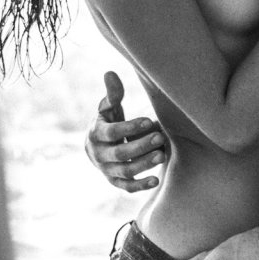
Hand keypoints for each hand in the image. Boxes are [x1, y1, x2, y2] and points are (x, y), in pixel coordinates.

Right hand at [86, 70, 165, 191]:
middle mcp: (99, 154)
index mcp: (96, 134)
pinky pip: (127, 187)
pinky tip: (156, 180)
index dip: (130, 128)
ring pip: (125, 171)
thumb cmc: (108, 122)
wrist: (97, 148)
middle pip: (120, 154)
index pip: (112, 132)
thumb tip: (110, 73)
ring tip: (162, 154)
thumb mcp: (108, 108)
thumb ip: (113, 94)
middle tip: (160, 137)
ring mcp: (107, 170)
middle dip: (140, 146)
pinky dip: (140, 185)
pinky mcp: (115, 181)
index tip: (149, 121)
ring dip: (143, 164)